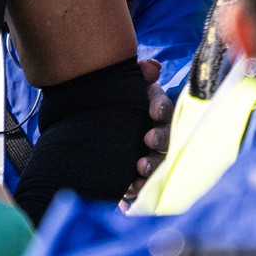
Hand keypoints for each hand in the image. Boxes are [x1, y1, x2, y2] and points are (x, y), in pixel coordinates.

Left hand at [120, 58, 173, 206]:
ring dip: (154, 164)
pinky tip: (131, 186)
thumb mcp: (120, 86)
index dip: (162, 108)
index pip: (164, 107)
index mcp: (153, 109)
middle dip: (161, 137)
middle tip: (148, 139)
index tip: (154, 112)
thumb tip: (152, 68)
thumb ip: (136, 72)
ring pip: (160, 161)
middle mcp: (157, 131)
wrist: (88, 131)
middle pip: (167, 135)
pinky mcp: (141, 177)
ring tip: (140, 166)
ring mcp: (151, 155)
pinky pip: (146, 183)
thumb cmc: (110, 105)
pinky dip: (140, 186)